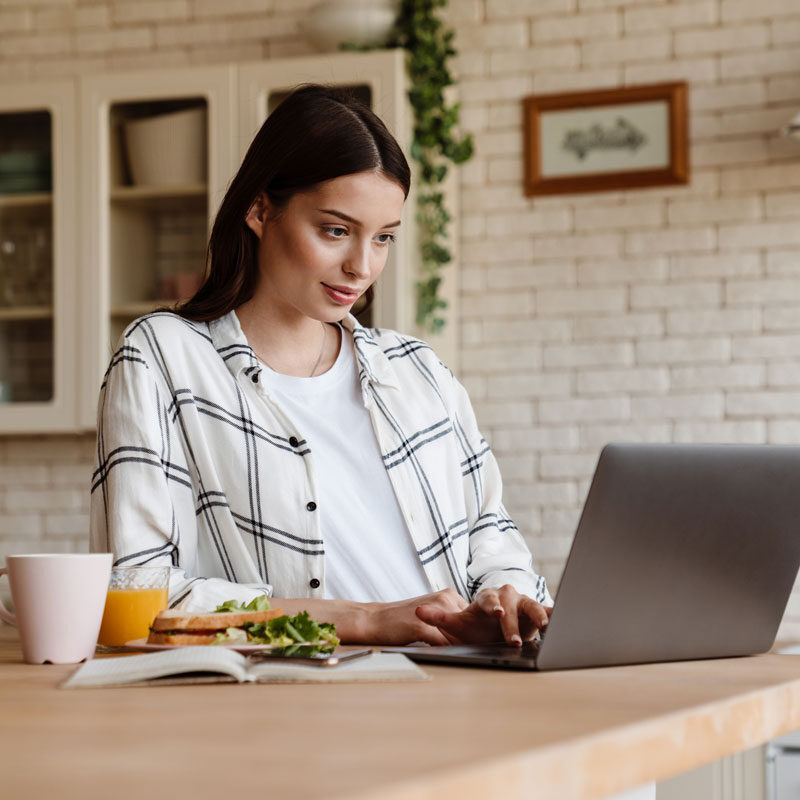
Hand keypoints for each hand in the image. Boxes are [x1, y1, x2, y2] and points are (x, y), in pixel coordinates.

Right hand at [366, 589, 468, 644]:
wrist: (375, 619)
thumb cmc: (403, 618)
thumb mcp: (432, 611)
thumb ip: (451, 618)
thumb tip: (472, 635)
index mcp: (448, 594)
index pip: (472, 618)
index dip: (472, 632)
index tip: (471, 640)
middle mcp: (444, 599)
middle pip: (468, 628)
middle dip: (466, 641)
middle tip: (461, 648)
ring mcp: (435, 612)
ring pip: (458, 637)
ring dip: (457, 647)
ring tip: (448, 650)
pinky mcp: (423, 627)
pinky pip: (443, 644)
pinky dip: (444, 651)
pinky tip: (438, 652)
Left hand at [415, 584, 551, 644]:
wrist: (492, 630)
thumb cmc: (475, 626)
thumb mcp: (455, 623)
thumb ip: (437, 617)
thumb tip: (417, 611)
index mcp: (487, 598)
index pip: (488, 599)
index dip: (492, 605)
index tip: (496, 613)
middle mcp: (506, 597)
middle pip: (510, 606)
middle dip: (512, 623)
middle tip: (513, 641)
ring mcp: (524, 603)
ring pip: (532, 606)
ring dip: (537, 615)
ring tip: (544, 626)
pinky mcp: (537, 613)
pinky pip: (548, 612)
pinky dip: (554, 615)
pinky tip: (563, 620)